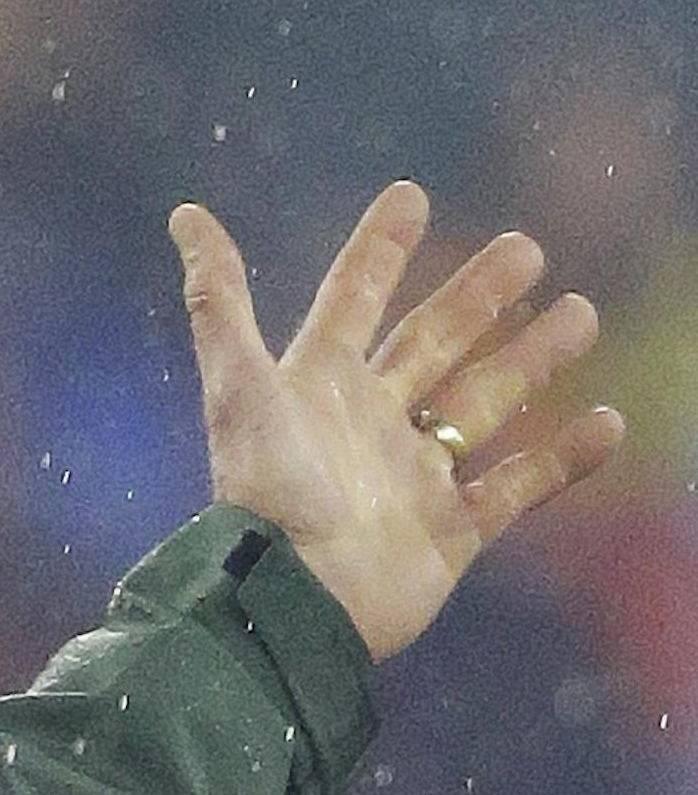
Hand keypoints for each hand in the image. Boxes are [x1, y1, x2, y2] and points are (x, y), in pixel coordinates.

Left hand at [169, 180, 624, 660]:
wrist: (295, 599)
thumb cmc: (267, 491)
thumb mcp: (239, 387)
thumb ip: (219, 302)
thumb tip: (186, 215)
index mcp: (316, 388)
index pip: (351, 302)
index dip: (376, 252)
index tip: (411, 195)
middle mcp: (366, 426)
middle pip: (431, 344)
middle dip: (475, 297)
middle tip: (527, 246)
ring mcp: (411, 479)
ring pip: (482, 404)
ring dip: (530, 359)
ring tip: (580, 312)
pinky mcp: (448, 533)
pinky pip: (516, 488)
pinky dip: (562, 459)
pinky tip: (608, 421)